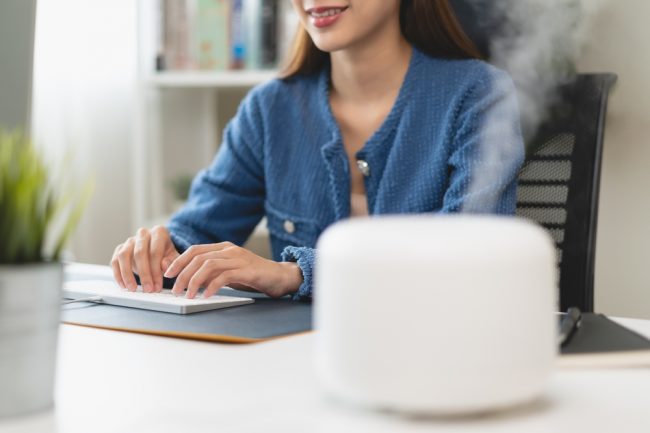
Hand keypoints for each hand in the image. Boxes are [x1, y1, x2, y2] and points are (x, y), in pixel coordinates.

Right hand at [110, 226, 179, 292]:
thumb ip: (172, 261)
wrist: (158, 249)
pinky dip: (118, 274)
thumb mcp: (174, 257)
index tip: (157, 286)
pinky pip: (115, 261)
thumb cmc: (166, 253)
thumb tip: (164, 266)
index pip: (155, 252)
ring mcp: (130, 240)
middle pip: (139, 253)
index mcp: (159, 232)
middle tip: (148, 289)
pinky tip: (124, 285)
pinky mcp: (120, 248)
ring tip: (133, 288)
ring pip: (124, 256)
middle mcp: (143, 233)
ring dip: (127, 274)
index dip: (156, 271)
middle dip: (144, 274)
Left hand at [163, 242, 302, 298]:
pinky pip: (224, 276)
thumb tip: (190, 281)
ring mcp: (238, 259)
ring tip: (187, 295)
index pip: (195, 250)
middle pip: (198, 258)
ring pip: (208, 265)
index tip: (168, 274)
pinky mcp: (247, 270)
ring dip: (194, 281)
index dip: (179, 261)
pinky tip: (206, 295)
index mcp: (224, 248)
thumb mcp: (230, 272)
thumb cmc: (254, 276)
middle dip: (182, 274)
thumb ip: (213, 272)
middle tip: (175, 290)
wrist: (281, 276)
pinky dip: (212, 286)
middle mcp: (229, 250)